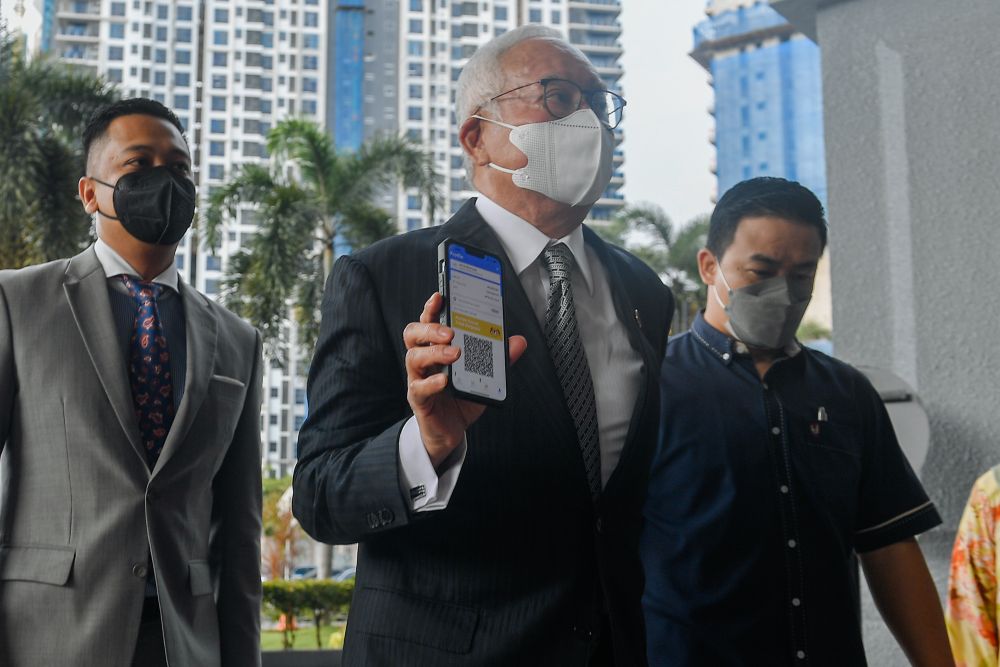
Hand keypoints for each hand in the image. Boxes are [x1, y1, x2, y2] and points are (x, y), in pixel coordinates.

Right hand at [404, 292, 526, 468]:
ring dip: (435, 352)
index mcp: (436, 347)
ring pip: (414, 357)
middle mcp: (423, 360)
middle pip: (413, 334)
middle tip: (449, 331)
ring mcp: (418, 378)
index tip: (440, 296)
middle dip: (430, 327)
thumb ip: (500, 359)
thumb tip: (518, 341)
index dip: (432, 307)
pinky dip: (432, 382)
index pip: (428, 321)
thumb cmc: (462, 397)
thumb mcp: (484, 376)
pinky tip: (445, 380)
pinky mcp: (419, 399)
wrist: (451, 430)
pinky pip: (419, 388)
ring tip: (455, 353)